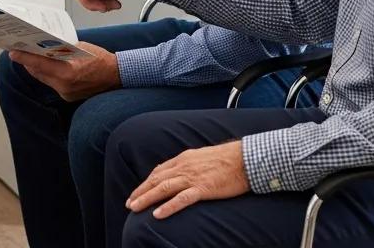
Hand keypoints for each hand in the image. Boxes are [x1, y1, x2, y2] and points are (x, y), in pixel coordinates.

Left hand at [8, 42, 119, 100]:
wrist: (117, 76)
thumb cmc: (100, 59)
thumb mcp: (80, 47)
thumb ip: (61, 48)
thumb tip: (45, 44)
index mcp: (68, 72)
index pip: (39, 64)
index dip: (24, 58)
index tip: (12, 52)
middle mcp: (64, 85)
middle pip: (38, 72)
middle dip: (28, 61)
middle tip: (19, 49)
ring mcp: (66, 93)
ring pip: (44, 78)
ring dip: (37, 67)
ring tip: (30, 55)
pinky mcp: (68, 96)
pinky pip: (52, 83)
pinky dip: (48, 74)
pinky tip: (46, 65)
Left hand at [127, 141, 248, 218]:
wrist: (243, 158)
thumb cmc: (225, 159)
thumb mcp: (201, 157)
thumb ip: (188, 165)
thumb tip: (177, 172)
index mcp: (183, 159)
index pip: (159, 172)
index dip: (146, 183)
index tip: (137, 192)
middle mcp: (184, 167)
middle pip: (156, 180)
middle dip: (141, 192)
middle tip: (129, 203)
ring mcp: (192, 177)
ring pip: (163, 188)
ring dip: (147, 198)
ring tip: (135, 208)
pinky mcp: (203, 188)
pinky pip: (182, 199)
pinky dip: (168, 207)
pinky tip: (158, 214)